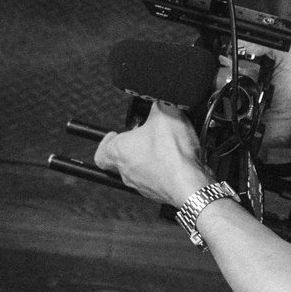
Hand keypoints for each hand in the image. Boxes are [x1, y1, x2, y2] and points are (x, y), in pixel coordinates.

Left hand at [94, 104, 215, 210]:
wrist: (189, 183)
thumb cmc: (172, 155)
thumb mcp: (165, 113)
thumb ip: (158, 104)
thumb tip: (160, 99)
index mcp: (119, 151)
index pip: (101, 152)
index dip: (106, 141)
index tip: (113, 134)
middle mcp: (126, 171)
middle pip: (120, 160)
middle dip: (132, 146)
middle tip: (142, 136)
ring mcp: (142, 185)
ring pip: (138, 170)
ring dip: (147, 158)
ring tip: (162, 146)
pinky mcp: (158, 192)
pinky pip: (155, 179)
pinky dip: (162, 169)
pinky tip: (176, 159)